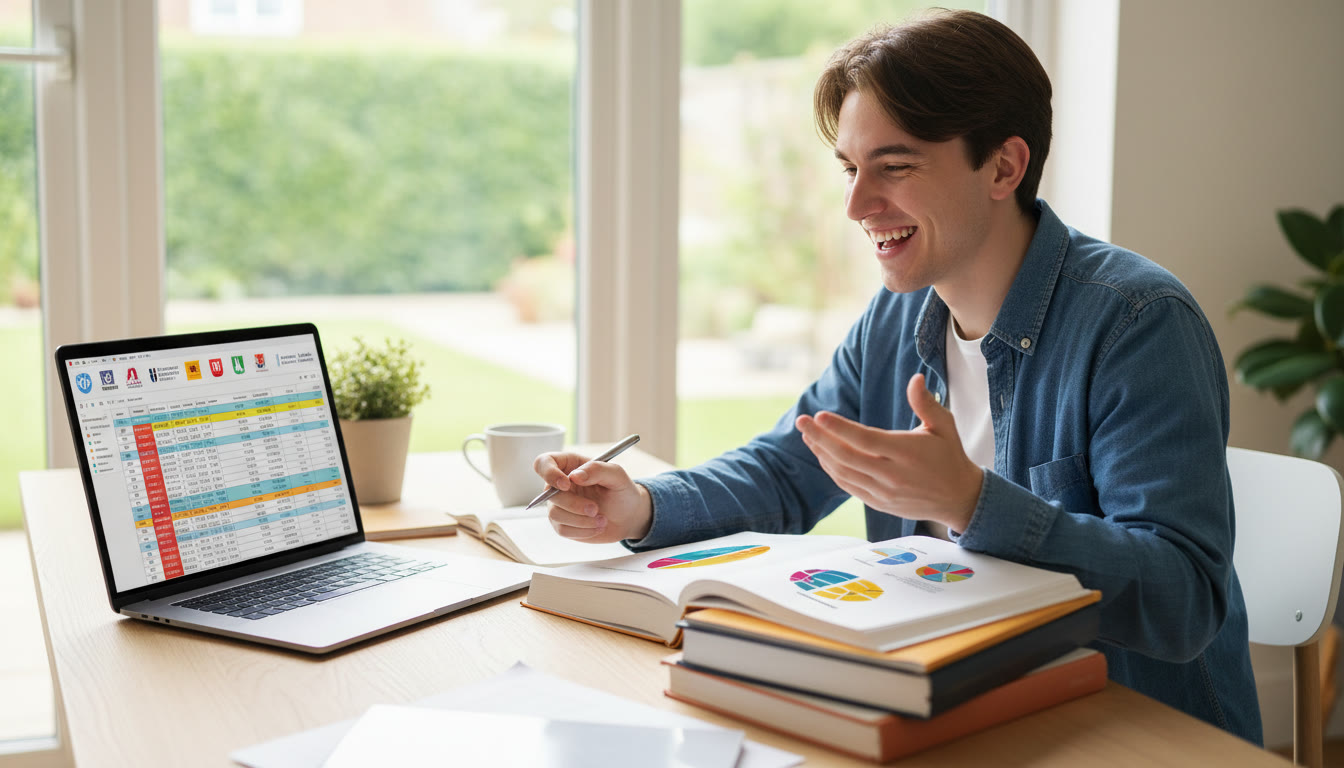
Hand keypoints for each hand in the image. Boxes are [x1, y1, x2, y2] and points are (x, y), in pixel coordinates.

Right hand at [533, 451, 652, 542]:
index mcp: (569, 465)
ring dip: (581, 520)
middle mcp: (559, 485)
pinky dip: (583, 531)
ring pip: (555, 514)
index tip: (567, 484)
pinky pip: (563, 529)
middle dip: (574, 504)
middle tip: (595, 509)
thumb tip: (574, 476)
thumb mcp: (617, 475)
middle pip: (549, 494)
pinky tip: (597, 526)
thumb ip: (597, 469)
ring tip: (602, 519)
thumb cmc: (622, 491)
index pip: (543, 463)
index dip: (549, 472)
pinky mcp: (563, 524)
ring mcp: (559, 505)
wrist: (629, 517)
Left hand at [795, 373, 982, 531]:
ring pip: (843, 473)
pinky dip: (832, 470)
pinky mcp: (879, 503)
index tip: (819, 415)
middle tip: (801, 421)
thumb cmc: (949, 455)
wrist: (959, 498)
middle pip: (847, 457)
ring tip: (807, 435)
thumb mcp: (944, 426)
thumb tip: (915, 378)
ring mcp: (884, 492)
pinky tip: (823, 454)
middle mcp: (892, 475)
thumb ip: (926, 403)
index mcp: (907, 452)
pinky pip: (848, 486)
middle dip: (820, 438)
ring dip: (821, 453)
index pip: (865, 440)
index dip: (839, 428)